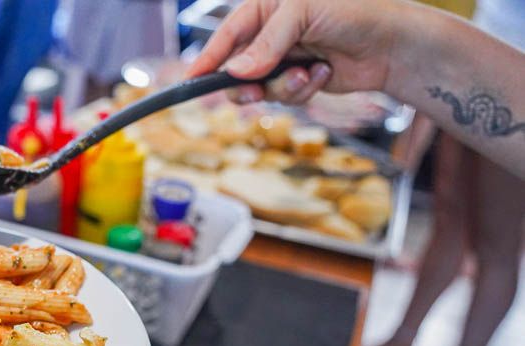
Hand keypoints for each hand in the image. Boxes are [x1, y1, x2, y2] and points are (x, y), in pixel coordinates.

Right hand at [187, 0, 404, 104]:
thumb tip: (235, 72)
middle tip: (252, 93)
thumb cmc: (354, 12)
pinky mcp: (300, 81)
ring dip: (285, 87)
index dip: (208, 58)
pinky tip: (324, 74)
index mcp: (266, 8)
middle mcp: (272, 35)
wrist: (393, 43)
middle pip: (237, 69)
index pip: (228, 34)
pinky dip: (304, 90)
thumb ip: (267, 43)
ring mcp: (286, 60)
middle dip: (247, 84)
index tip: (192, 79)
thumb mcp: (304, 14)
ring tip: (309, 73)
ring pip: (262, 88)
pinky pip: (286, 97)